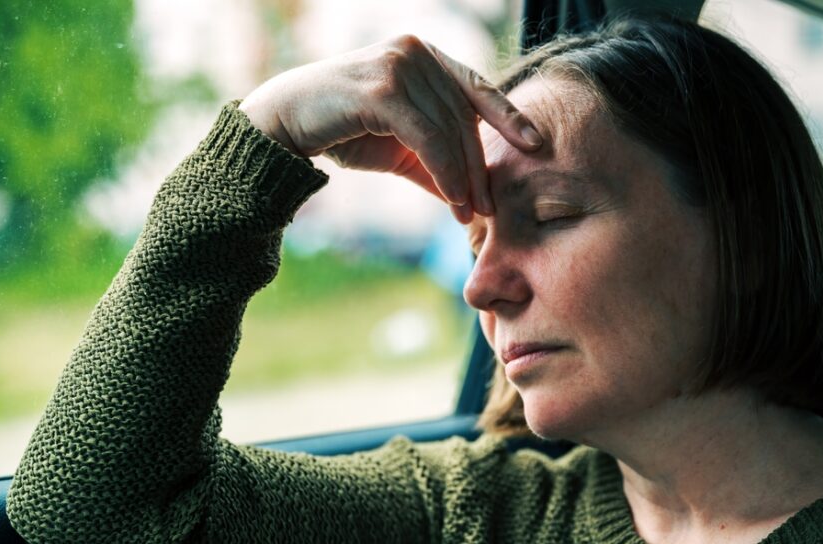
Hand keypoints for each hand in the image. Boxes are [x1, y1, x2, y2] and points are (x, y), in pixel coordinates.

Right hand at [238, 35, 542, 223]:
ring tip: (467, 212)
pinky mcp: (382, 90)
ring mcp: (399, 65)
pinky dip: (444, 173)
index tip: (536, 143)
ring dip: (462, 177)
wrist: (286, 125)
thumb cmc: (343, 131)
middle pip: (465, 117)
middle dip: (478, 166)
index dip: (507, 115)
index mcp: (425, 56)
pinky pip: (428, 139)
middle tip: (487, 207)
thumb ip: (436, 161)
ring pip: (450, 130)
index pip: (476, 86)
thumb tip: (471, 195)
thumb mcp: (400, 148)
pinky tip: (452, 201)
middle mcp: (415, 52)